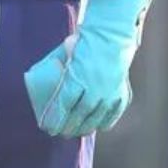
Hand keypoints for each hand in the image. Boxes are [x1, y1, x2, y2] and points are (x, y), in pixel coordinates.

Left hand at [22, 0, 150, 137]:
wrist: (111, 34)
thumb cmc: (84, 43)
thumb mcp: (65, 55)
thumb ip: (58, 69)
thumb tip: (47, 80)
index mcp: (76, 79)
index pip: (63, 106)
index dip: (55, 119)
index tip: (48, 128)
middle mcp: (93, 89)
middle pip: (78, 115)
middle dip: (68, 126)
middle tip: (60, 133)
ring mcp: (108, 91)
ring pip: (95, 116)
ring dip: (85, 127)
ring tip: (77, 132)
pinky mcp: (120, 90)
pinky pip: (113, 112)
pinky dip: (106, 121)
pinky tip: (99, 127)